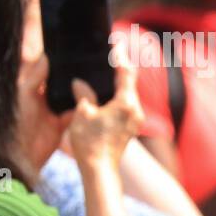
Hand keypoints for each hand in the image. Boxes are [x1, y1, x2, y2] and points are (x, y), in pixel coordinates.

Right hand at [66, 39, 143, 168]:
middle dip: (119, 69)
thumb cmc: (91, 143)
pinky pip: (125, 105)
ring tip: (105, 71)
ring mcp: (134, 120)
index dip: (120, 57)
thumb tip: (80, 83)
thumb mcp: (83, 114)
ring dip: (117, 83)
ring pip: (128, 94)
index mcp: (126, 104)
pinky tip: (104, 94)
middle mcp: (135, 111)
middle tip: (110, 54)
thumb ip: (84, 95)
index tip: (116, 44)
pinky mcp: (129, 128)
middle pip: (129, 83)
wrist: (100, 170)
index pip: (126, 73)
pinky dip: (116, 96)